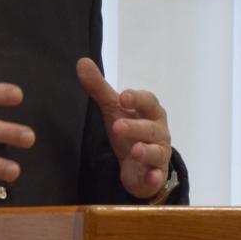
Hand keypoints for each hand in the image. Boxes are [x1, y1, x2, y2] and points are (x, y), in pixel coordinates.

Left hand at [76, 57, 170, 199]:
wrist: (141, 164)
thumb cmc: (130, 130)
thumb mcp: (113, 109)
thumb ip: (99, 88)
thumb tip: (81, 62)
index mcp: (150, 111)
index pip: (148, 101)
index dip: (137, 99)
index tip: (123, 97)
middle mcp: (159, 131)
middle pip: (150, 127)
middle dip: (135, 127)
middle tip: (117, 126)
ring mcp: (159, 153)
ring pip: (156, 151)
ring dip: (146, 151)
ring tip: (135, 151)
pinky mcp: (155, 174)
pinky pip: (157, 175)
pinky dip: (155, 177)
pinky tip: (151, 178)